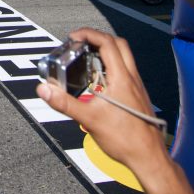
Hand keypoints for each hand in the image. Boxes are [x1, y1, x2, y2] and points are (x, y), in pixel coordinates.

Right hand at [36, 28, 166, 178]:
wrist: (149, 159)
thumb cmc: (125, 141)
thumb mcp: (89, 120)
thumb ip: (65, 103)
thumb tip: (44, 90)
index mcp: (122, 78)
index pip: (107, 43)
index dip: (89, 34)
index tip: (73, 37)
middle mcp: (132, 78)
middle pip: (118, 44)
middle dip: (98, 38)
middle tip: (81, 43)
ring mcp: (137, 87)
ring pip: (124, 57)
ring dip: (105, 52)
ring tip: (86, 61)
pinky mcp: (138, 96)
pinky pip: (125, 71)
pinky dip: (111, 67)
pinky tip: (99, 82)